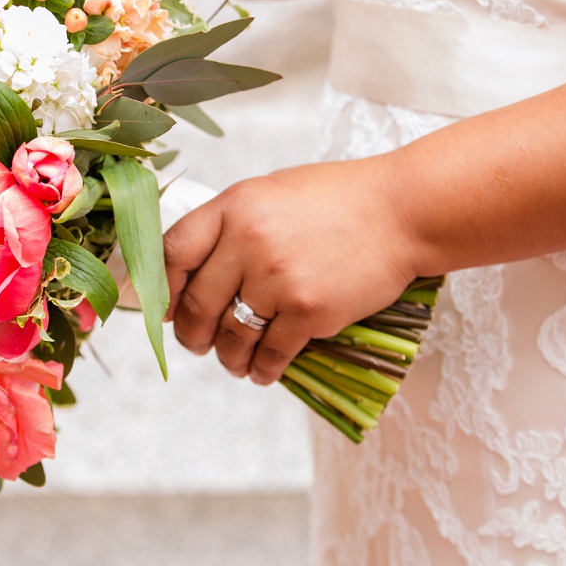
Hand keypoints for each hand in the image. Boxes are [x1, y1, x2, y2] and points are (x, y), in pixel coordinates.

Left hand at [163, 154, 419, 384]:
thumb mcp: (271, 193)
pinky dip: (262, 369)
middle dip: (192, 334)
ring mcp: (279, 279)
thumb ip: (231, 225)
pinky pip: (270, 353)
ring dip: (227, 357)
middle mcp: (250, 242)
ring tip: (232, 362)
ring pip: (231, 335)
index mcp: (235, 206)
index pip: (174, 253)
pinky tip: (262, 372)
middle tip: (197, 344)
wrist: (403, 212)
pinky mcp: (310, 312)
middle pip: (198, 304)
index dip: (161, 288)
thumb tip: (191, 271)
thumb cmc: (338, 199)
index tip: (164, 308)